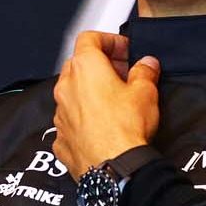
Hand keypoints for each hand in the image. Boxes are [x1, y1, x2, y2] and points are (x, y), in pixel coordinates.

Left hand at [52, 31, 159, 178]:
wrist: (113, 167)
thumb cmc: (125, 127)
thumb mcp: (145, 92)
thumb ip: (145, 72)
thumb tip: (147, 64)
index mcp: (84, 68)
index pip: (89, 38)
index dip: (109, 40)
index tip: (125, 50)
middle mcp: (65, 87)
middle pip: (78, 64)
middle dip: (101, 65)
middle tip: (123, 74)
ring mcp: (59, 113)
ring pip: (72, 93)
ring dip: (91, 91)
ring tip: (116, 101)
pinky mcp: (60, 136)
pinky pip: (71, 119)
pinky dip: (85, 116)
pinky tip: (103, 125)